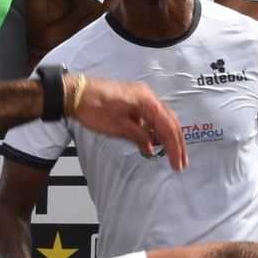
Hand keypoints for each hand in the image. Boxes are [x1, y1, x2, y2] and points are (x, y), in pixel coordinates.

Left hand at [72, 77, 186, 168]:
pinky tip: (154, 143)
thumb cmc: (95, 109)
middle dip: (177, 142)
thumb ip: (139, 136)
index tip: (177, 164)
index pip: (168, 126)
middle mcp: (148, 96)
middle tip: (181, 162)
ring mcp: (141, 96)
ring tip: (172, 155)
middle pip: (170, 121)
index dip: (174, 147)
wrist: (76, 93)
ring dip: (168, 136)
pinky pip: (151, 116)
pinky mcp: (133, 100)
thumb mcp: (118, 127)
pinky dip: (156, 130)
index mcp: (147, 101)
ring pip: (162, 118)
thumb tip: (152, 147)